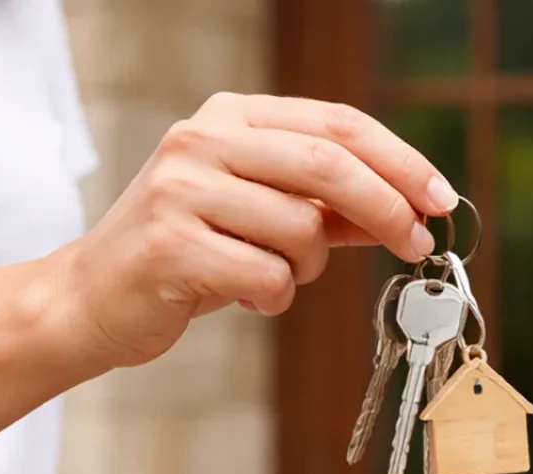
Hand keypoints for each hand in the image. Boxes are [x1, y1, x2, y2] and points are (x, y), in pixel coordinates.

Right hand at [51, 92, 455, 370]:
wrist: (92, 297)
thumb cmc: (186, 253)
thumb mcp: (257, 213)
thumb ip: (324, 204)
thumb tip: (409, 209)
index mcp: (229, 117)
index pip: (336, 123)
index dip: (398, 160)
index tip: (440, 197)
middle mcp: (202, 141)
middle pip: (328, 164)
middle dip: (387, 208)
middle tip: (418, 244)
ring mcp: (181, 191)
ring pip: (301, 228)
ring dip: (309, 268)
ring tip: (273, 276)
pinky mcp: (170, 247)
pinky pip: (268, 277)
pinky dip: (275, 298)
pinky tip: (244, 296)